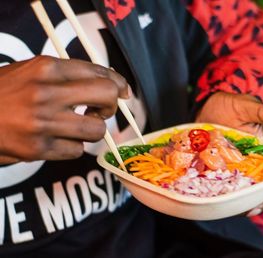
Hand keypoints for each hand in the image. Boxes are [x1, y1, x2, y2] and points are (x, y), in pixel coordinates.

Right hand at [0, 56, 128, 162]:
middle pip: (106, 97)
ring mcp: (43, 123)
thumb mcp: (29, 72)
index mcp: (45, 68)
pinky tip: (59, 140)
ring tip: (77, 125)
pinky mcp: (38, 149)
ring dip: (92, 129)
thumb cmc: (1, 93)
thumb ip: (65, 76)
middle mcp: (46, 93)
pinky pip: (77, 151)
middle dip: (110, 105)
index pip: (98, 73)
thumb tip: (105, 83)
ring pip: (97, 129)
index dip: (117, 82)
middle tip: (101, 109)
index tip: (123, 90)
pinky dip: (73, 147)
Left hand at [196, 92, 262, 214]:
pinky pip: (206, 181)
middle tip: (232, 210)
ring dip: (221, 198)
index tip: (254, 206)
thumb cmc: (234, 106)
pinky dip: (202, 187)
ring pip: (227, 191)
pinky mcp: (207, 167)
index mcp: (261, 158)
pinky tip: (195, 192)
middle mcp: (245, 168)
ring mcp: (225, 170)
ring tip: (213, 203)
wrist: (210, 104)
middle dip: (241, 205)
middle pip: (248, 193)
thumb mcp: (248, 106)